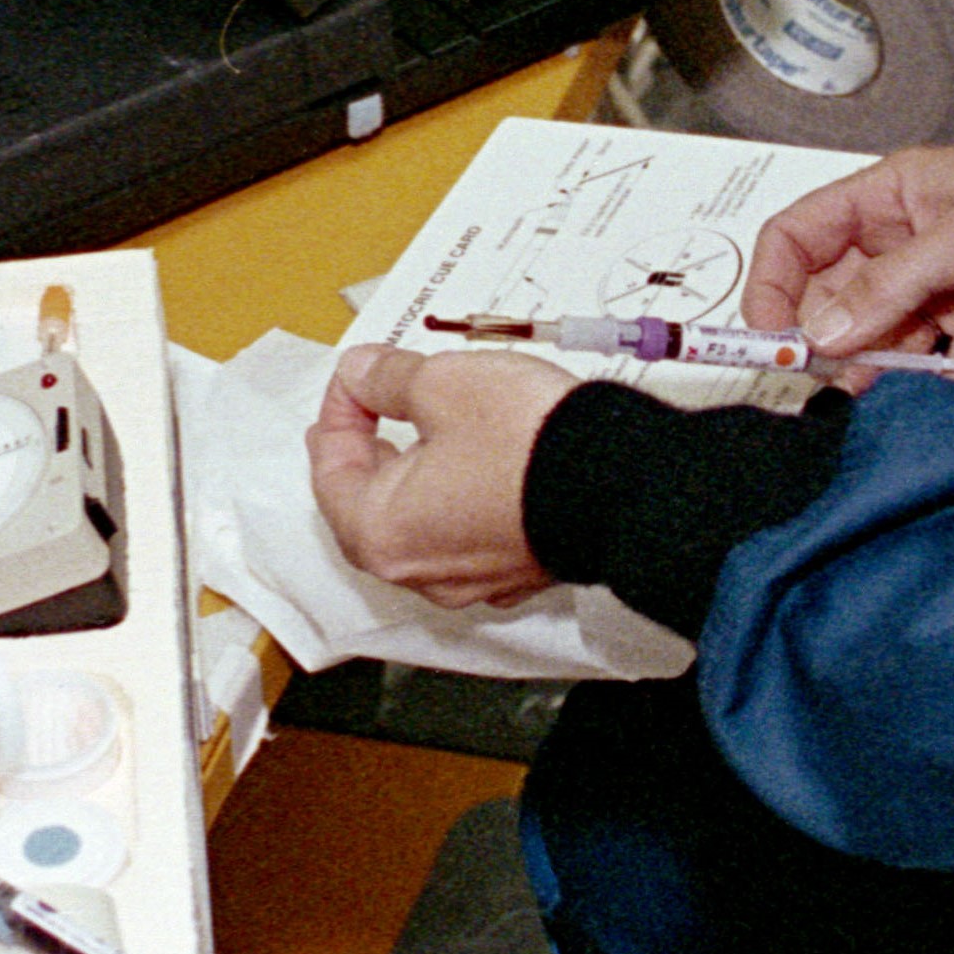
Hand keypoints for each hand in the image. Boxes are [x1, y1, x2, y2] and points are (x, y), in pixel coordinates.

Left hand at [306, 345, 579, 606]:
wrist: (624, 485)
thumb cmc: (530, 446)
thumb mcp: (441, 384)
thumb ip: (387, 379)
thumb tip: (363, 374)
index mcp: (381, 533)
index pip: (330, 471)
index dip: (337, 411)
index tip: (354, 378)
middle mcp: (421, 571)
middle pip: (369, 508)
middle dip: (368, 451)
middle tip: (366, 411)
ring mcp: (474, 579)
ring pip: (421, 525)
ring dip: (414, 475)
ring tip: (423, 430)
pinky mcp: (518, 571)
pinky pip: (469, 534)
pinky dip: (458, 497)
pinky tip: (474, 462)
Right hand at [743, 137, 953, 369]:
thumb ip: (888, 286)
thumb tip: (819, 332)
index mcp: (891, 200)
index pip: (802, 237)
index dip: (773, 283)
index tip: (767, 334)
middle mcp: (908, 247)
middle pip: (831, 296)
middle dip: (815, 336)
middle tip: (812, 378)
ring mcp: (943, 294)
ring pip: (876, 339)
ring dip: (864, 367)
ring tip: (863, 389)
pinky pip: (928, 369)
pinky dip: (917, 386)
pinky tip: (920, 389)